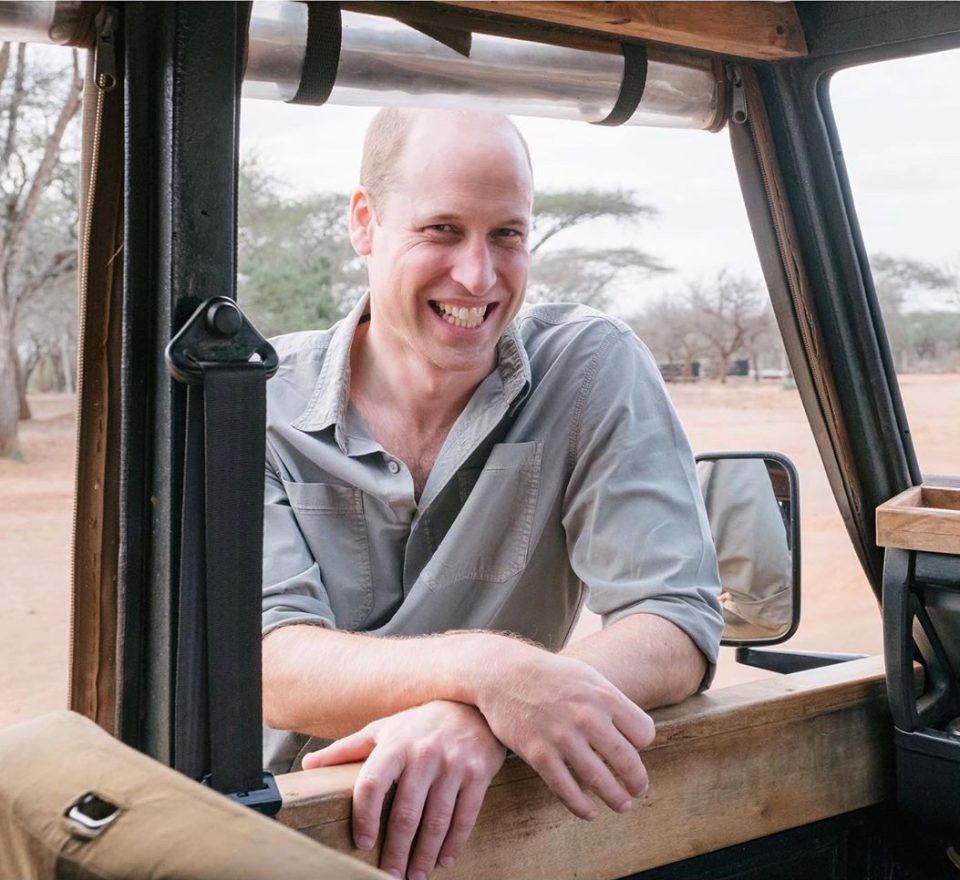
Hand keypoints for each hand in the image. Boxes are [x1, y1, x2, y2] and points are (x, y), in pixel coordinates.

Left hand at [302, 701, 505, 879]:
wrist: (472, 706)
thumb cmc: (419, 723)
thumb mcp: (382, 729)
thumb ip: (346, 749)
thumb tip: (307, 765)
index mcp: (395, 744)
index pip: (372, 784)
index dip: (364, 817)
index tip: (363, 843)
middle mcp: (424, 754)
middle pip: (405, 812)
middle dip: (396, 850)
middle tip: (389, 876)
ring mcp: (453, 764)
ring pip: (436, 820)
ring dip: (425, 854)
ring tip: (415, 875)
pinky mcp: (477, 773)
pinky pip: (465, 816)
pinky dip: (453, 844)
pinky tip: (443, 860)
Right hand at [474, 641, 654, 819]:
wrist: (503, 673)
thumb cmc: (550, 676)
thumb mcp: (587, 676)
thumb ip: (611, 702)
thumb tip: (635, 733)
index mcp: (603, 695)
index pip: (643, 733)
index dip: (642, 745)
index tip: (635, 750)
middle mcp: (586, 717)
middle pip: (628, 761)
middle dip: (637, 781)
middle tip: (638, 789)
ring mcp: (562, 737)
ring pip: (600, 781)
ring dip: (616, 799)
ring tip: (622, 804)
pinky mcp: (538, 754)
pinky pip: (567, 790)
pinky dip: (582, 807)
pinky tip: (589, 811)